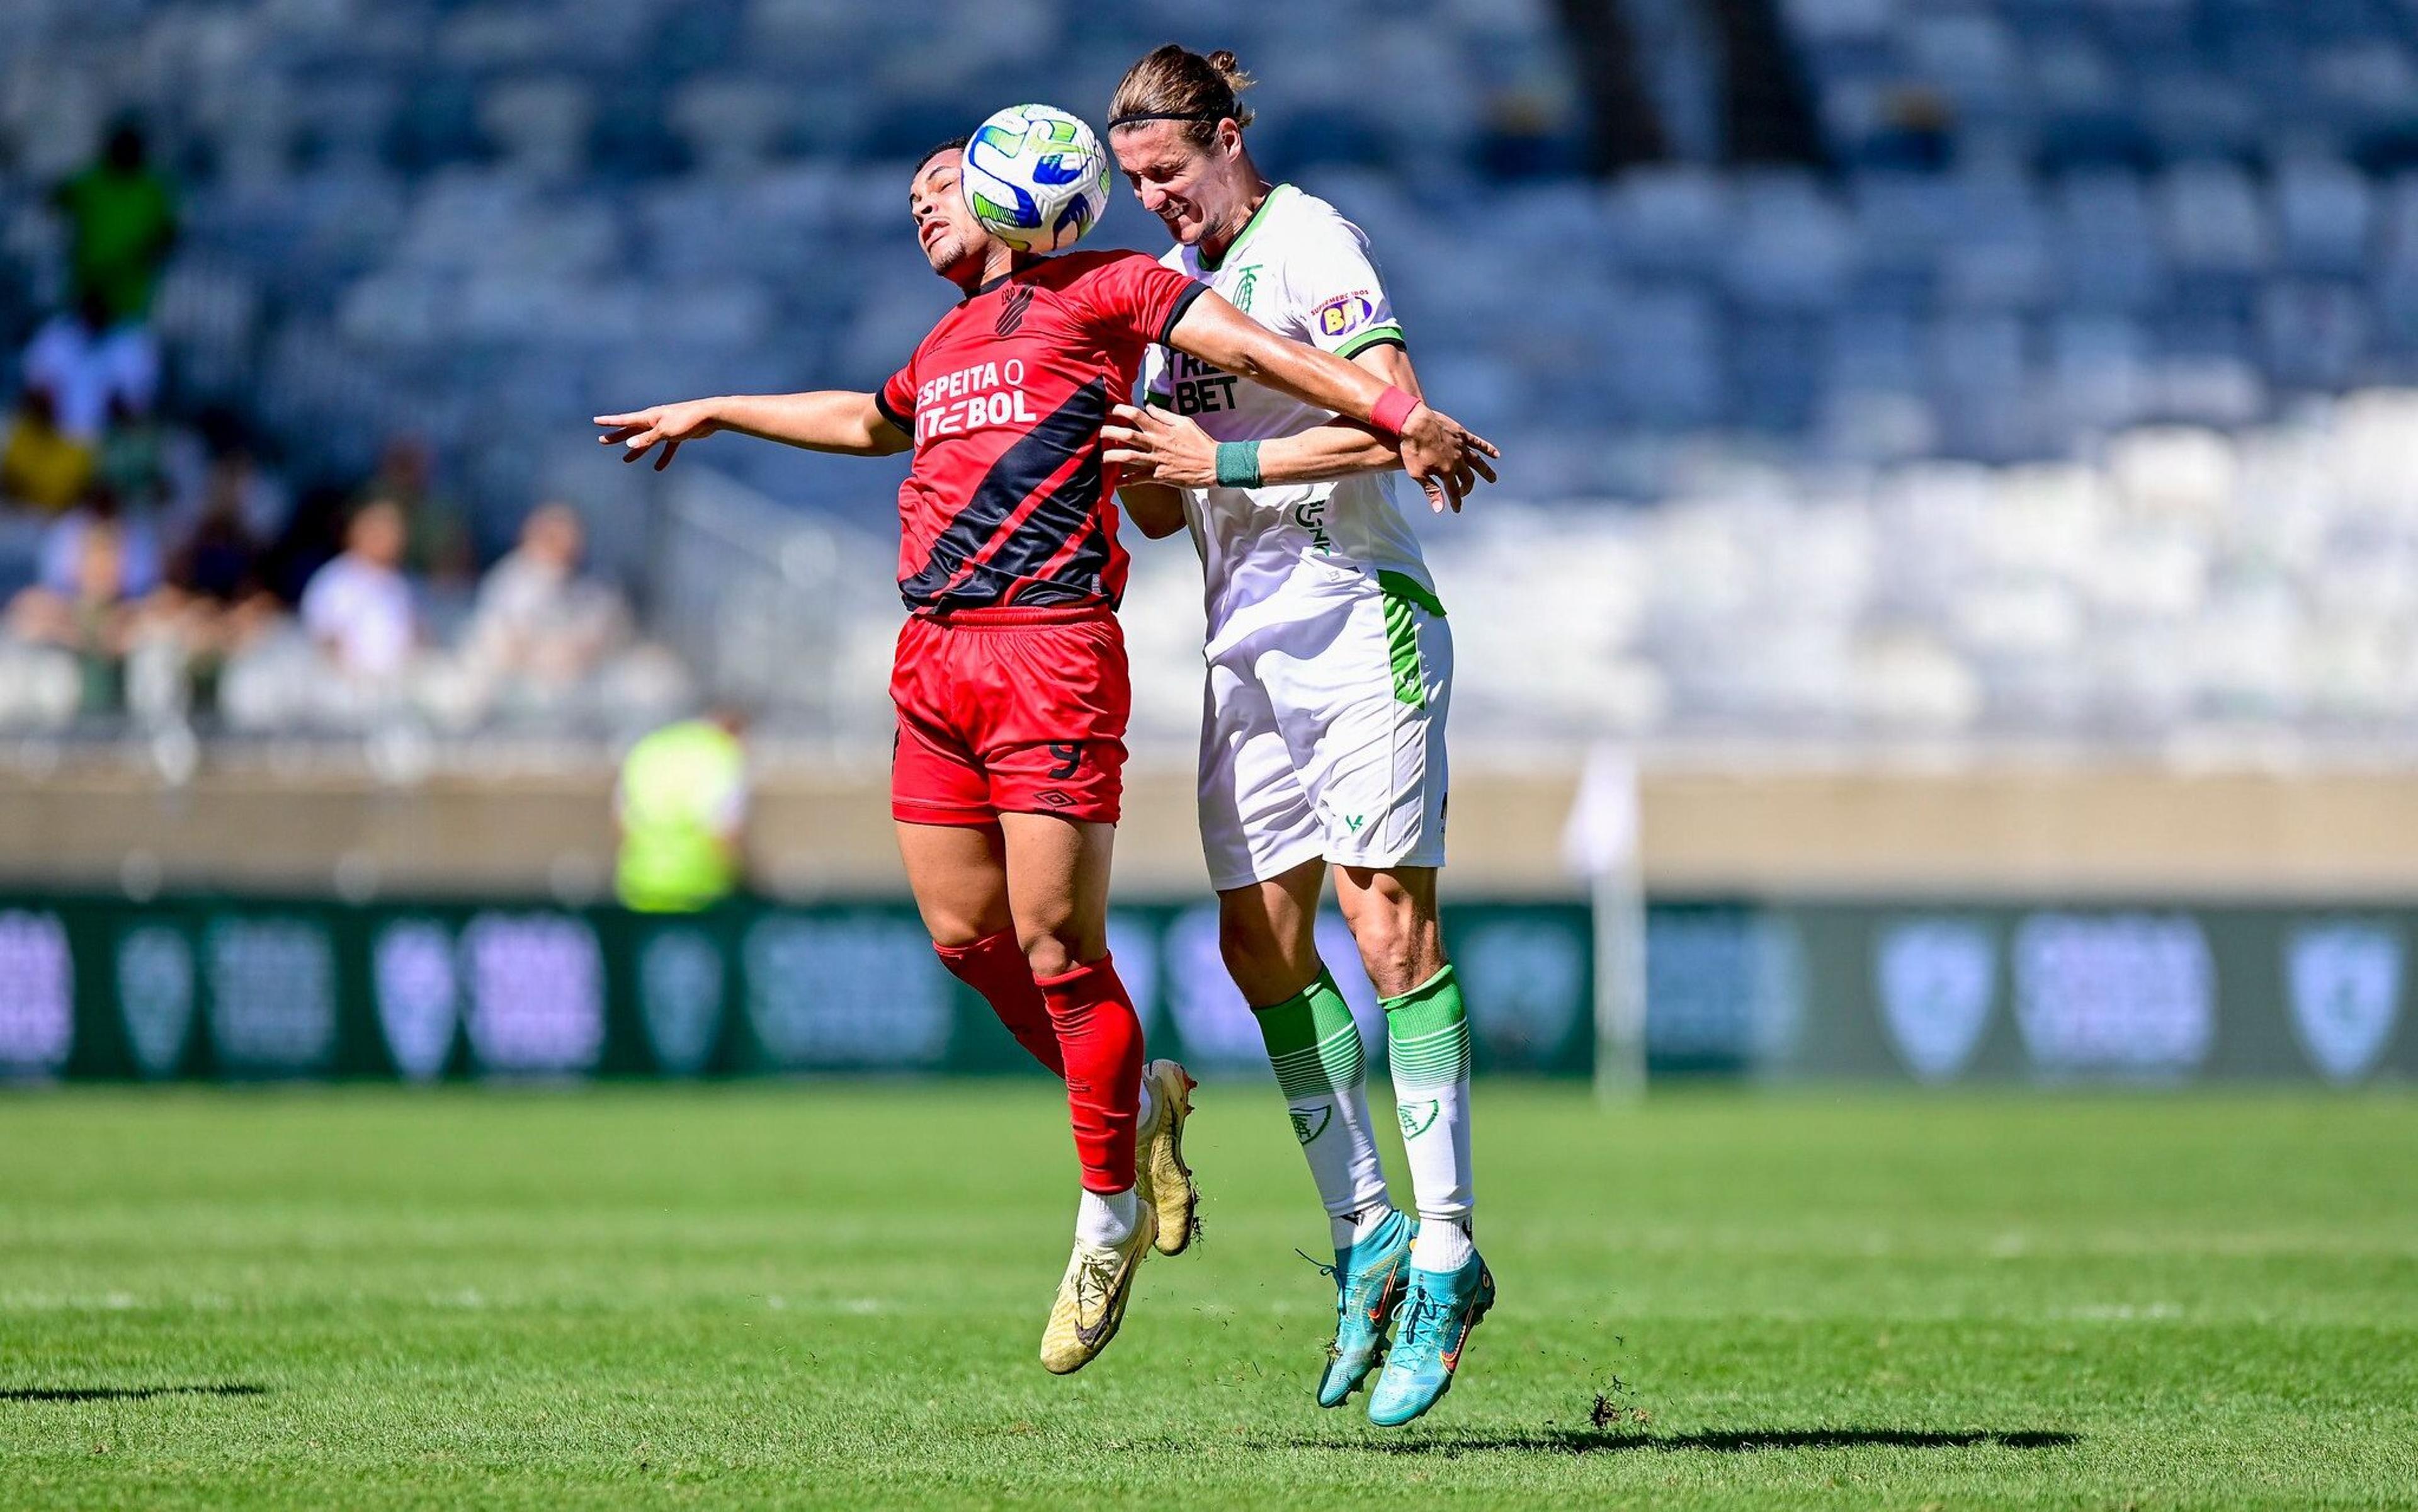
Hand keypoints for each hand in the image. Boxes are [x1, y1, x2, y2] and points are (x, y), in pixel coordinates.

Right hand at [594, 399, 722, 469]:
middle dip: (618, 437)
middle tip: (602, 441)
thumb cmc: (686, 420)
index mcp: (648, 417)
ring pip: (647, 441)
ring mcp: (665, 428)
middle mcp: (654, 421)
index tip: (596, 421)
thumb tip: (629, 445)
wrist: (709, 416)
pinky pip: (666, 447)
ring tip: (626, 460)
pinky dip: (662, 457)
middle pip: (632, 431)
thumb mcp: (664, 431)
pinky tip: (658, 468)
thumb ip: (647, 439)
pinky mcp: (677, 434)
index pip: (624, 420)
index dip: (609, 421)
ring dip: (637, 450)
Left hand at [1101, 403, 1217, 487]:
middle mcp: (1156, 444)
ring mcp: (1157, 461)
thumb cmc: (1200, 443)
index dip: (1122, 411)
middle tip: (1100, 433)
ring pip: (1129, 457)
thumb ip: (1164, 415)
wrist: (1213, 465)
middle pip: (1128, 436)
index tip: (1112, 410)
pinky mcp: (1159, 476)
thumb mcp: (1184, 422)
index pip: (1138, 416)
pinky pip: (1138, 479)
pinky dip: (1126, 481)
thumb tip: (1148, 406)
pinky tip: (1115, 482)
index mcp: (1162, 429)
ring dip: (1112, 457)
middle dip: (1110, 433)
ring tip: (1101, 457)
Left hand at [1396, 403, 1499, 512]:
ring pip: (1477, 462)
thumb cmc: (1412, 449)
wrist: (1415, 423)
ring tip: (1493, 479)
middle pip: (1467, 478)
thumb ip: (1431, 491)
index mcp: (1446, 472)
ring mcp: (1461, 447)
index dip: (1456, 502)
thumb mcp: (1417, 473)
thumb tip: (1440, 509)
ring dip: (1486, 472)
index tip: (1457, 509)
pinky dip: (1488, 449)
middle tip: (1464, 493)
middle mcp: (1458, 461)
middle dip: (1467, 488)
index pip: (1454, 492)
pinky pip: (1478, 443)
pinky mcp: (1462, 434)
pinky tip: (1496, 455)